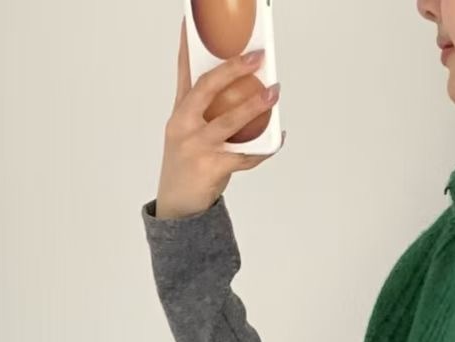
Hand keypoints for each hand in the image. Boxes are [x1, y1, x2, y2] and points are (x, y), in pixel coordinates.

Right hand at [155, 18, 283, 219]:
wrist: (178, 205)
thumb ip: (202, 109)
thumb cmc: (186, 165)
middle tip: (257, 58)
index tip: (191, 23)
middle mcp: (185, 126)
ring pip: (230, 120)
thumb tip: (232, 88)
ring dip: (256, 105)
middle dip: (233, 69)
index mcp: (180, 113)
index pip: (184, 73)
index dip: (188, 47)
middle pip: (208, 88)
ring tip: (273, 92)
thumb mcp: (185, 133)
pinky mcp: (212, 168)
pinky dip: (264, 148)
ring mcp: (197, 147)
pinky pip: (245, 155)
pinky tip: (277, 137)